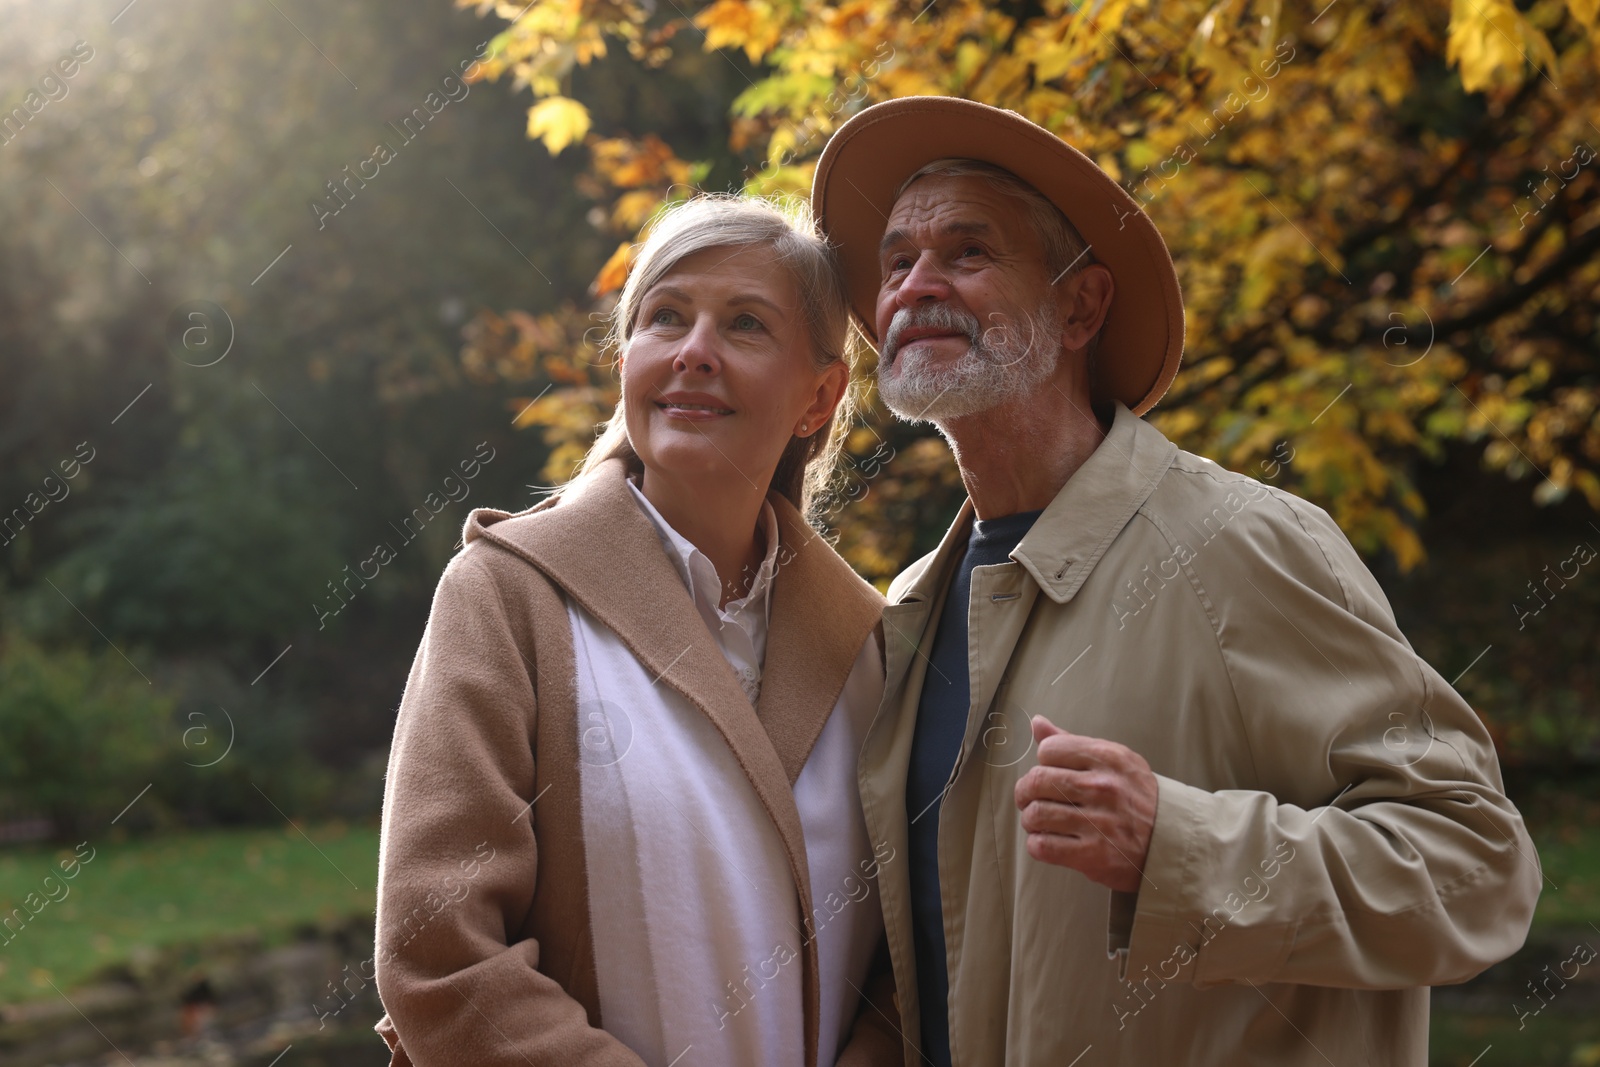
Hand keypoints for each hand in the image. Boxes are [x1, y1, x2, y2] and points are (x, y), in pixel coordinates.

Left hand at [1013, 716, 1157, 893]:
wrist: (1172, 841)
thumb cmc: (1137, 797)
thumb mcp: (1115, 760)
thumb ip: (1073, 743)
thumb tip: (1037, 724)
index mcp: (1108, 758)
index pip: (1049, 750)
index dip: (1043, 762)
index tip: (1049, 773)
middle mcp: (1103, 787)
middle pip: (1036, 781)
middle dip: (1025, 792)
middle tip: (1030, 799)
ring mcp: (1098, 823)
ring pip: (1036, 815)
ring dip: (1030, 820)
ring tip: (1040, 822)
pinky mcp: (1093, 856)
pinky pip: (1043, 846)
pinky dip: (1037, 845)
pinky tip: (1048, 840)